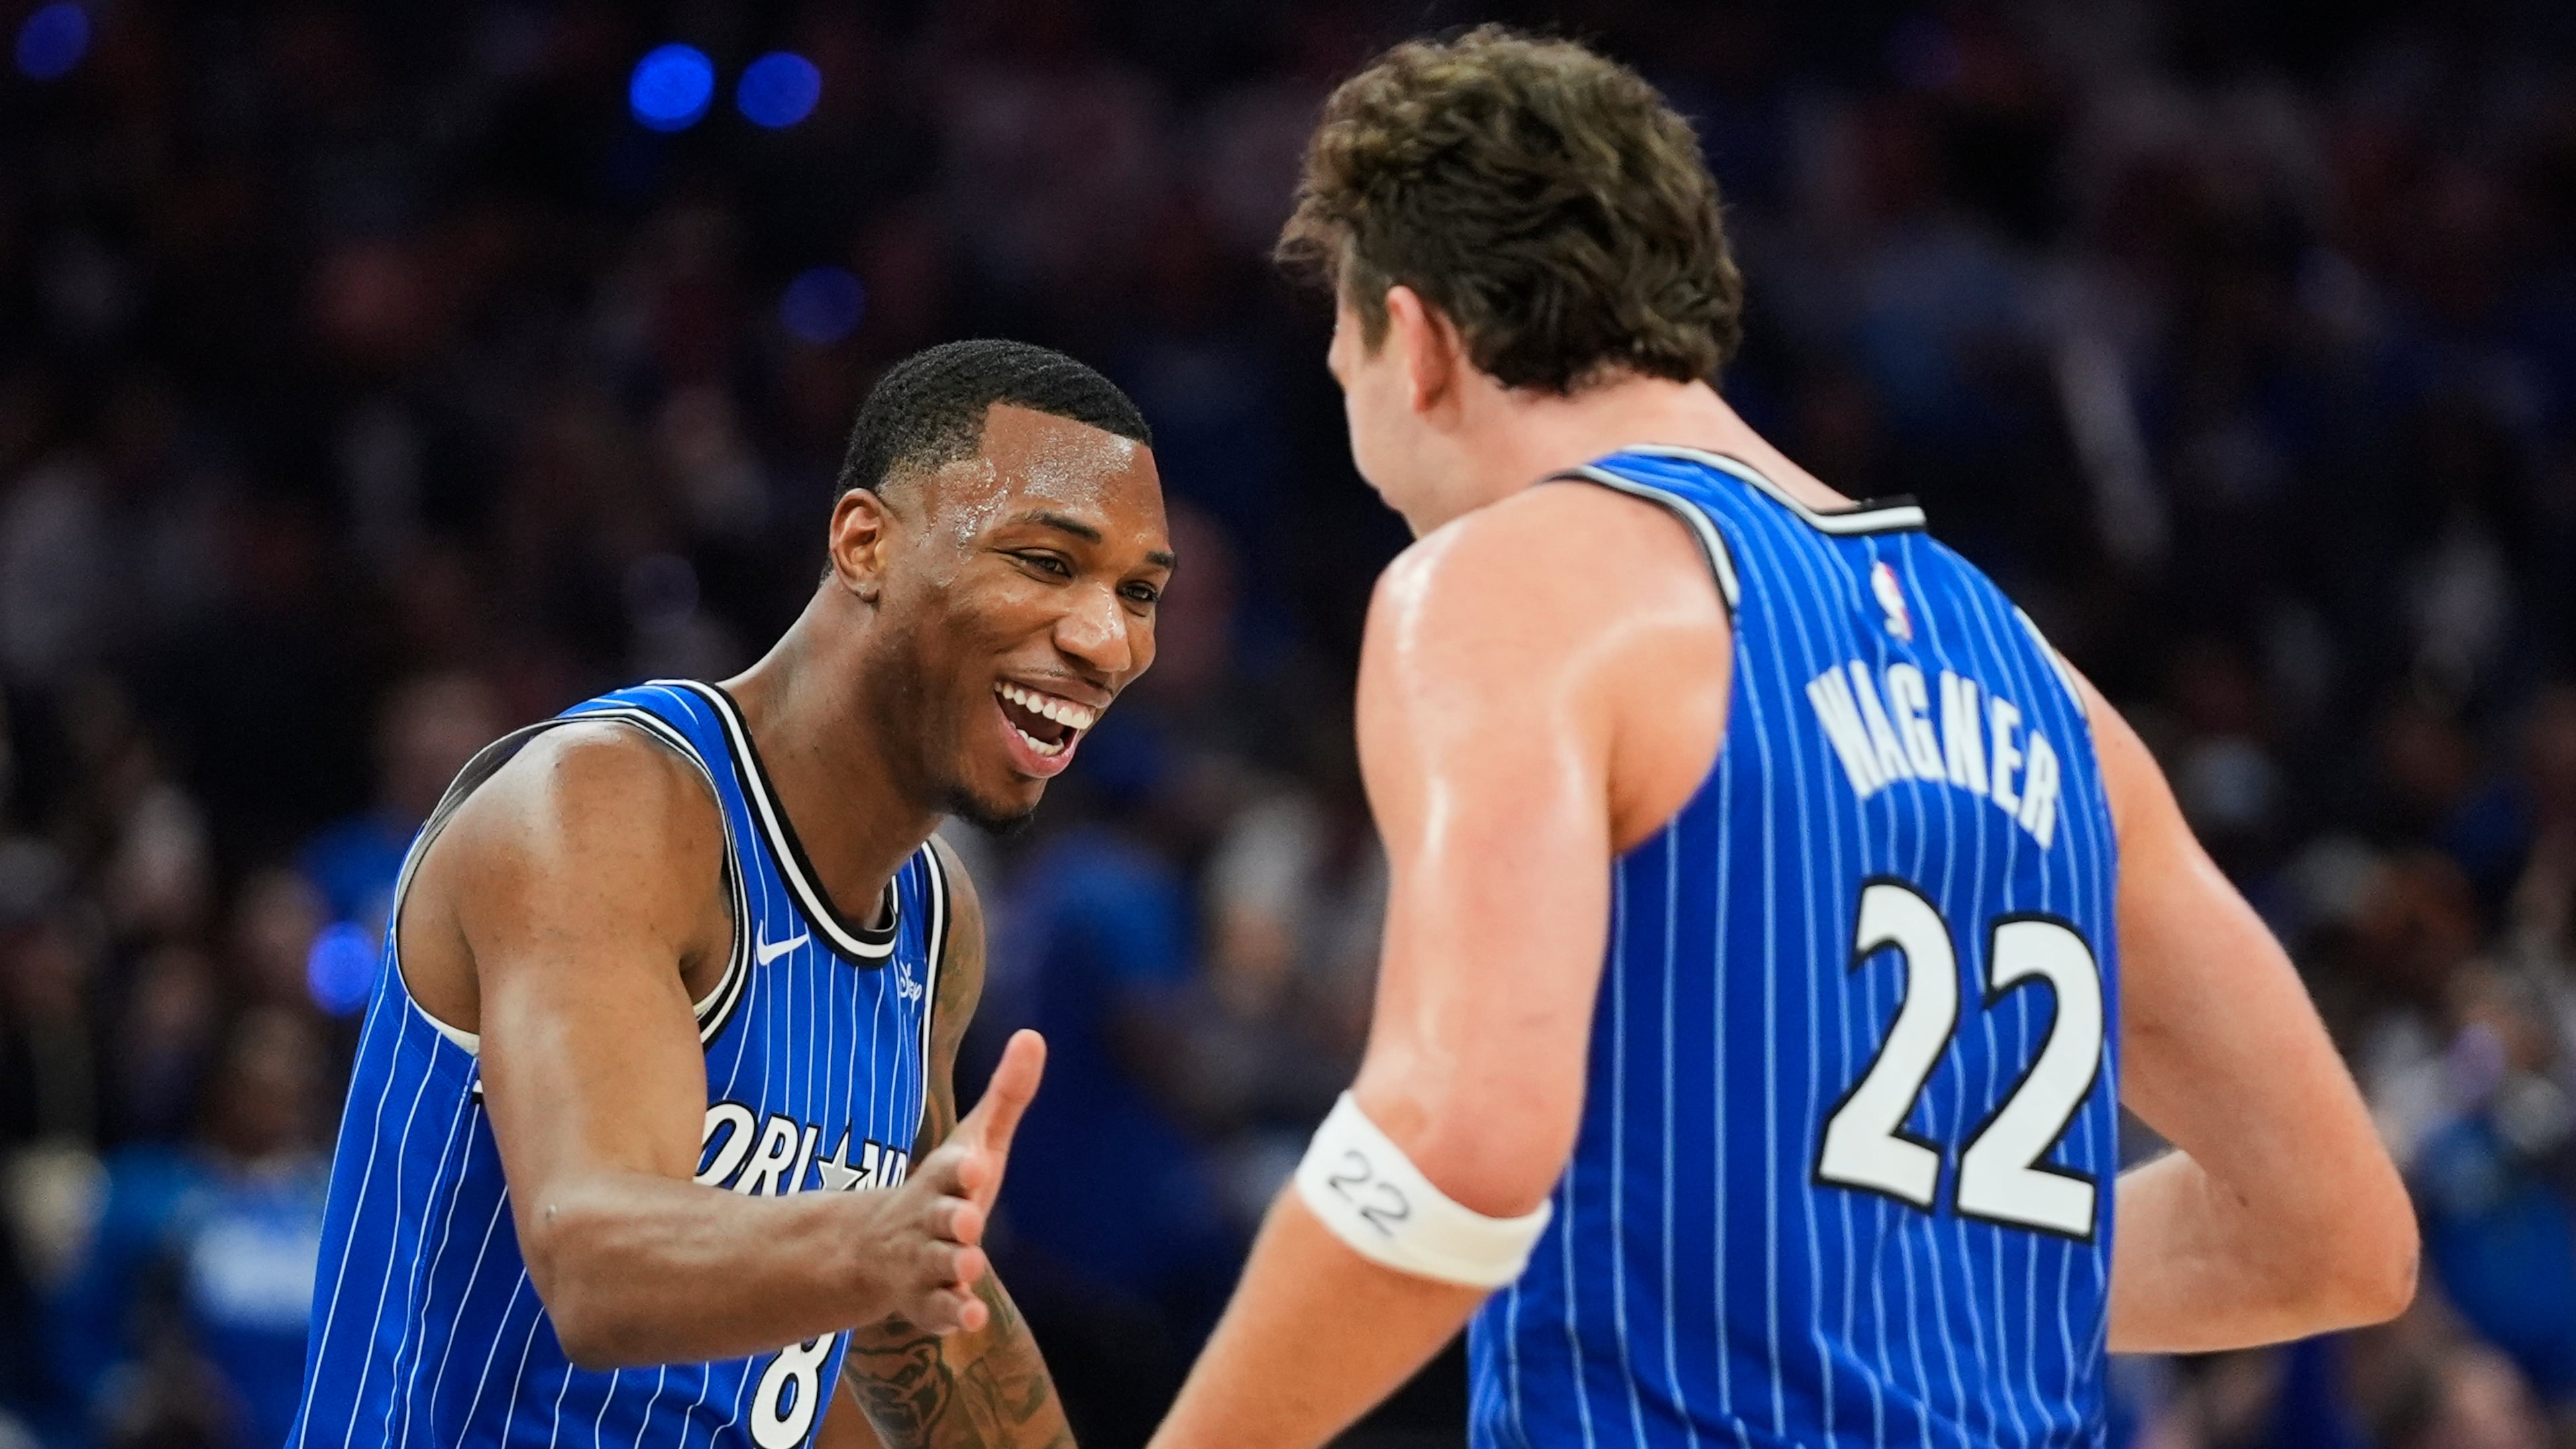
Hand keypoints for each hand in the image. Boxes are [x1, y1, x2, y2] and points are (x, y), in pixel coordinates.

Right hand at [855, 1031, 1046, 1335]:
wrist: (882, 1248)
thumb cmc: (947, 1188)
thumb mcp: (976, 1141)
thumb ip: (1007, 1094)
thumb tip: (1034, 1035)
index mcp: (943, 1178)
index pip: (949, 1168)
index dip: (961, 1169)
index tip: (976, 1165)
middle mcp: (929, 1219)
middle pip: (939, 1218)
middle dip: (952, 1219)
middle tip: (969, 1221)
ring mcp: (923, 1261)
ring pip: (936, 1265)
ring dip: (953, 1266)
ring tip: (971, 1266)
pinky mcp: (925, 1302)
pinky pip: (936, 1311)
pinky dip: (952, 1314)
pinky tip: (971, 1319)